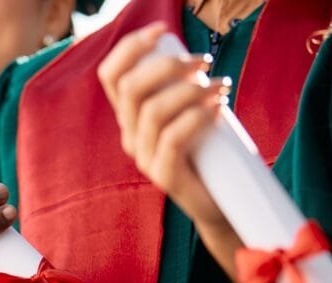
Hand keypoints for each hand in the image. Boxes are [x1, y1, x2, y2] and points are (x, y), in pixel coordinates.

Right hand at [98, 22, 242, 279]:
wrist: (220, 203)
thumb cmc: (209, 153)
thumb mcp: (190, 113)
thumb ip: (181, 91)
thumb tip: (194, 59)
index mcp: (130, 117)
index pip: (111, 76)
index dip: (129, 47)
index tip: (161, 30)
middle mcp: (130, 136)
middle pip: (131, 89)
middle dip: (168, 65)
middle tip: (203, 61)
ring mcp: (143, 158)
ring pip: (153, 112)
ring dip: (190, 90)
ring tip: (221, 86)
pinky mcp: (164, 176)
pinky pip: (172, 139)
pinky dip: (196, 117)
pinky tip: (217, 107)